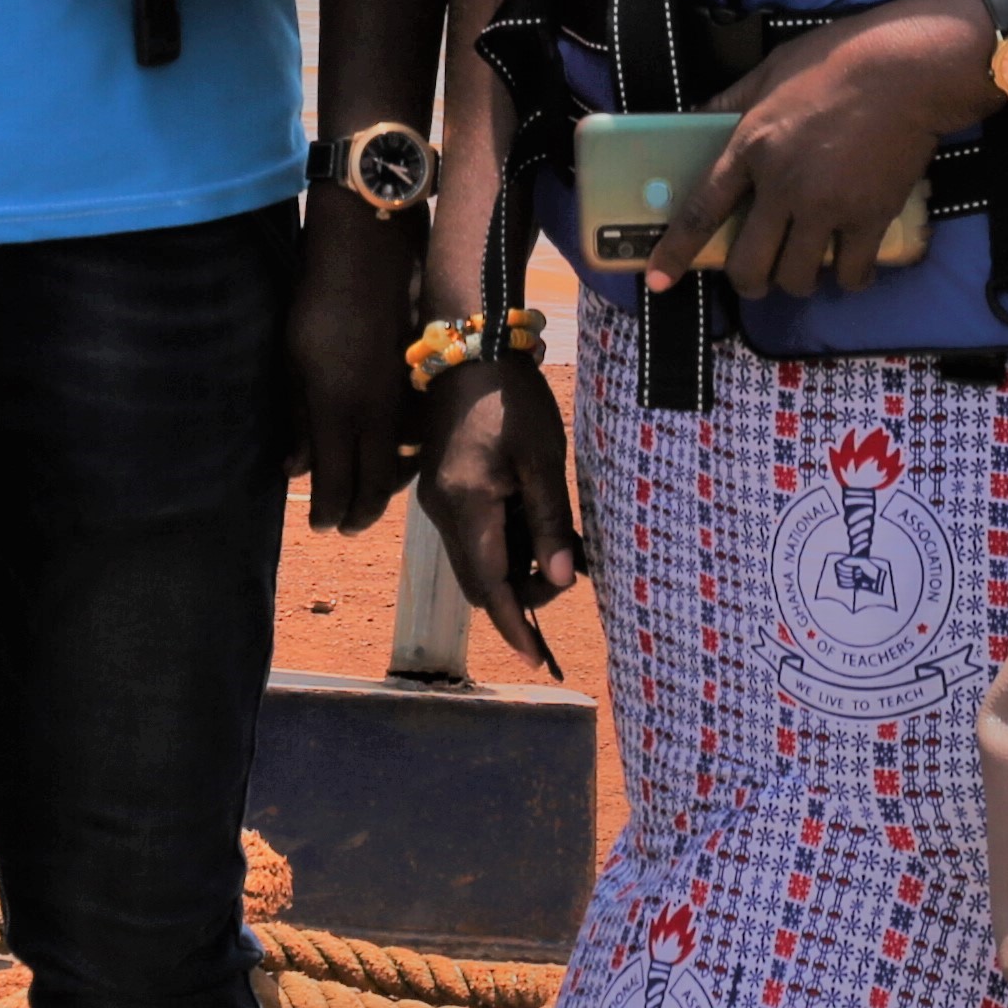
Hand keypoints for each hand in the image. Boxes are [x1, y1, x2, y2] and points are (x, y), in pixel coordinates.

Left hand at [291, 198, 419, 532]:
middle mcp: (375, 413)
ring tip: (369, 498)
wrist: (368, 255)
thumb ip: (296, 417)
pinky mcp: (423, 383)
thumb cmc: (317, 301)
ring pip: (402, 464)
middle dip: (359, 512)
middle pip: (374, 483)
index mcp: (334, 409)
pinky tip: (399, 459)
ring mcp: (404, 400)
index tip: (323, 526)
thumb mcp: (293, 359)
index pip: (336, 483)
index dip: (331, 512)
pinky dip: (409, 457)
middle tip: (346, 525)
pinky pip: (419, 438)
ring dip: (386, 488)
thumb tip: (294, 470)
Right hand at [411, 352, 583, 671]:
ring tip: (563, 546)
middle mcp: (443, 512)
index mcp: (466, 507)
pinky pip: (475, 533)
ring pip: (478, 558)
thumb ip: (549, 523)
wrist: (470, 350)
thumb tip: (559, 581)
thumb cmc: (512, 399)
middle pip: (479, 580)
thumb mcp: (542, 460)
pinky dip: (507, 542)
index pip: (489, 586)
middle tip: (569, 576)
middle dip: (522, 594)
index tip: (535, 658)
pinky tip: (538, 524)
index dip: (513, 625)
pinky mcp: (444, 487)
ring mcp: (439, 500)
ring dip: (517, 565)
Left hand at [677, 0, 981, 296]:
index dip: (676, 251)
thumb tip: (693, 116)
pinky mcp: (871, 217)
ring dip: (797, 281)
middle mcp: (782, 186)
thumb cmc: (836, 59)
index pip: (702, 210)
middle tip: (758, 279)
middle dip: (748, 282)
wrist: (906, 69)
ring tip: (806, 269)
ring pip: (797, 277)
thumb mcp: (769, 71)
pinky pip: (852, 272)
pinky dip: (850, 278)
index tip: (657, 279)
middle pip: (749, 264)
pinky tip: (852, 267)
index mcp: (750, 147)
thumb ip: (730, 100)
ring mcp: (827, 206)